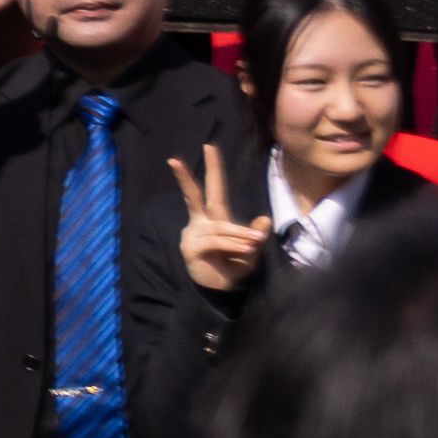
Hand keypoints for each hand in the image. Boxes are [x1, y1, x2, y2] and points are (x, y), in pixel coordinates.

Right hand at [172, 150, 270, 292]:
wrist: (220, 290)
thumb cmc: (233, 267)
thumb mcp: (251, 250)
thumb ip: (255, 235)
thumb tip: (264, 220)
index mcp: (213, 219)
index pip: (212, 190)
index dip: (213, 169)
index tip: (209, 147)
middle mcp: (201, 223)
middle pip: (193, 196)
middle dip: (184, 177)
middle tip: (173, 159)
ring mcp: (194, 235)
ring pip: (220, 227)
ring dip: (240, 236)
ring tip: (254, 245)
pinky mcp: (192, 249)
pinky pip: (217, 241)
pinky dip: (234, 245)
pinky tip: (245, 251)